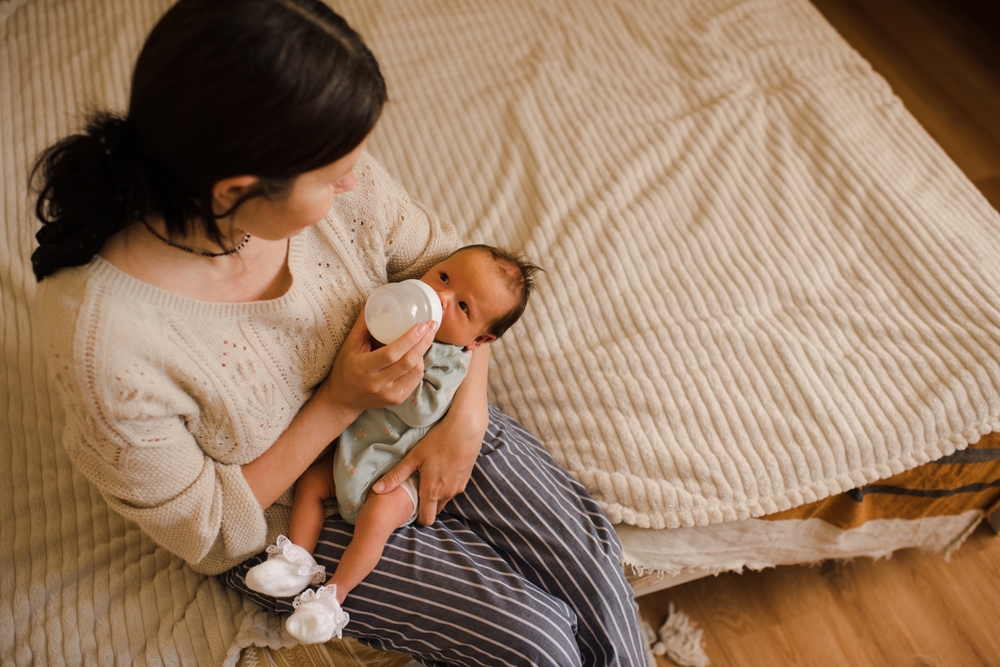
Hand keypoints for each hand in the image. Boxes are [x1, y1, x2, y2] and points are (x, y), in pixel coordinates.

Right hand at [318, 313, 437, 412]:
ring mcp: (389, 394)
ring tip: (425, 338)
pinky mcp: (397, 399)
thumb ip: (363, 326)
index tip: (421, 325)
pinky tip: (418, 354)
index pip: (391, 354)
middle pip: (408, 362)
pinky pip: (415, 380)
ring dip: (423, 352)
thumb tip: (375, 303)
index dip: (409, 339)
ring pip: (416, 372)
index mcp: (364, 368)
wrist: (343, 399)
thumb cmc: (345, 368)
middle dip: (424, 342)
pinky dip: (419, 365)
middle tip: (432, 325)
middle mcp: (377, 384)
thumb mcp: (349, 346)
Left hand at [371, 414, 483, 523]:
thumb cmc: (438, 441)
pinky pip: (453, 490)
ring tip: (428, 477)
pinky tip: (441, 469)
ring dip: (436, 495)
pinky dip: (446, 485)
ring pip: (444, 500)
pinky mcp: (466, 480)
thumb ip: (395, 476)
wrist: (466, 429)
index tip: (409, 506)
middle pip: (435, 510)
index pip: (426, 520)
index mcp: (432, 491)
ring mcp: (459, 488)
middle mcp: (447, 494)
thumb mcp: (414, 457)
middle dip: (426, 506)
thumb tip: (376, 490)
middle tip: (416, 489)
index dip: (416, 517)